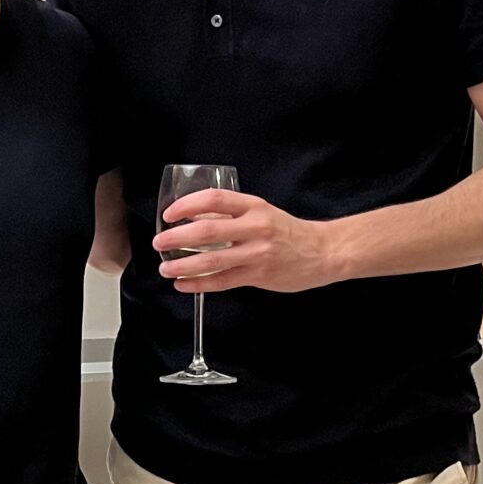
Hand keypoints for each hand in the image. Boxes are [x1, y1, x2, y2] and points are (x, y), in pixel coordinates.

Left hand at [154, 189, 340, 293]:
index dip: (186, 205)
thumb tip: (193, 219)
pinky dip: (199, 284)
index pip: (214, 199)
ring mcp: (258, 253)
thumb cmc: (288, 232)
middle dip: (176, 238)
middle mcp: (255, 228)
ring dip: (183, 265)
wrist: (322, 252)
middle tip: (159, 243)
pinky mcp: (259, 275)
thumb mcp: (262, 213)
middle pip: (207, 231)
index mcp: (254, 206)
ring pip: (212, 261)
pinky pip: (222, 281)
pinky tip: (183, 284)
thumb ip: (231, 216)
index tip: (169, 214)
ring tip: (165, 267)